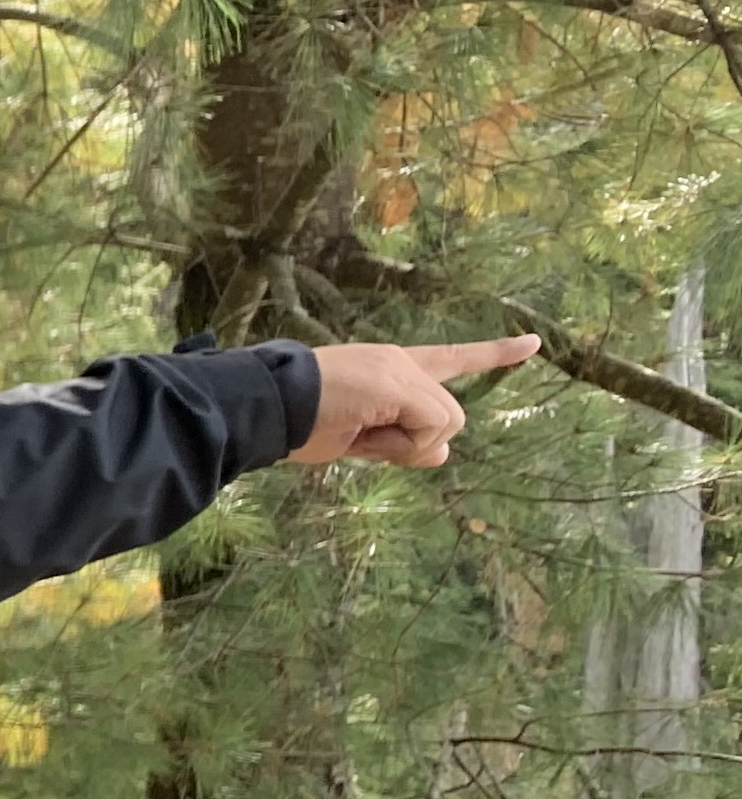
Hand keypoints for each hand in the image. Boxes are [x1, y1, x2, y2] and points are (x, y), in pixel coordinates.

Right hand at [291, 336, 538, 466]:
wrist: (266, 405)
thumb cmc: (298, 423)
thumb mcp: (359, 440)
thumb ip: (402, 444)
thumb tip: (442, 454)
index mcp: (389, 368)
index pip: (449, 358)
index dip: (491, 354)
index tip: (532, 344)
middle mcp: (401, 362)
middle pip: (450, 416)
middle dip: (416, 442)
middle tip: (367, 442)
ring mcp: (401, 371)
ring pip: (446, 423)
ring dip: (406, 444)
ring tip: (360, 435)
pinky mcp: (398, 384)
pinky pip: (431, 427)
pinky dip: (402, 444)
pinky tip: (363, 433)